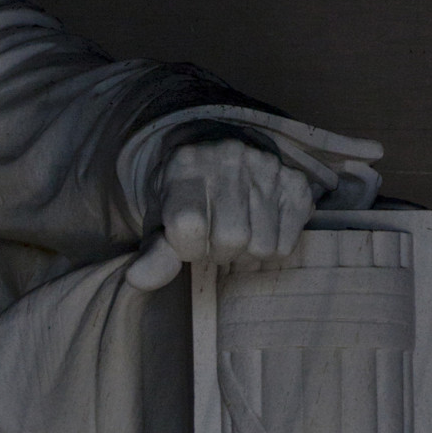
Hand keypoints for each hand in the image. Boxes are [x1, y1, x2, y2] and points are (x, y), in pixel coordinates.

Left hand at [127, 136, 316, 290]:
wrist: (215, 153)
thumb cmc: (183, 196)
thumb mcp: (160, 221)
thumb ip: (153, 253)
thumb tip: (136, 279)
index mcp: (185, 164)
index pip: (190, 226)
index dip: (188, 246)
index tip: (187, 238)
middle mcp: (230, 156)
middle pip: (232, 239)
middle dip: (219, 252)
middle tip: (214, 237)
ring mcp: (267, 166)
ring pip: (262, 246)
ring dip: (246, 253)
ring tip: (237, 231)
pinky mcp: (295, 181)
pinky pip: (287, 243)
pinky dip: (271, 246)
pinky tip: (259, 227)